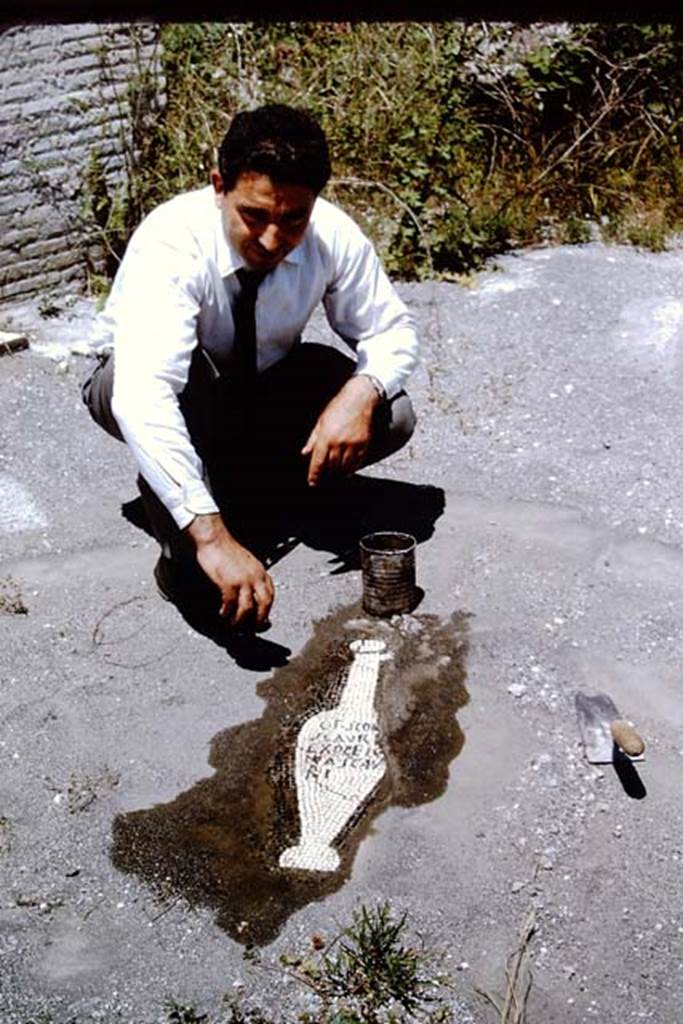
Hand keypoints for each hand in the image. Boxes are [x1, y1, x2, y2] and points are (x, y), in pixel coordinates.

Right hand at [185, 513, 273, 629]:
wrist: (214, 538)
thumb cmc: (227, 549)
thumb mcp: (246, 563)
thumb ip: (251, 576)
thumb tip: (250, 591)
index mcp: (261, 572)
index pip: (271, 595)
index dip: (267, 609)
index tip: (261, 618)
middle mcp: (255, 577)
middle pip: (265, 604)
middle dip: (259, 620)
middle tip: (253, 629)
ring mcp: (243, 580)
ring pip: (248, 608)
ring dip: (241, 621)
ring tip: (234, 626)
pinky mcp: (228, 583)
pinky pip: (230, 604)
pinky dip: (227, 613)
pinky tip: (222, 615)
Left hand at [301, 375, 379, 486]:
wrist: (360, 398)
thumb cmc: (339, 407)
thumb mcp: (321, 421)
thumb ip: (313, 439)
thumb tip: (305, 452)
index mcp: (326, 437)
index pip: (318, 461)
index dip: (314, 475)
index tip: (313, 483)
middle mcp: (339, 443)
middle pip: (331, 466)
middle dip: (327, 473)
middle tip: (326, 475)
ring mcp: (352, 444)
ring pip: (345, 467)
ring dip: (340, 472)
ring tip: (336, 472)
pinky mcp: (364, 444)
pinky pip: (357, 462)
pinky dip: (352, 468)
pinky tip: (348, 468)